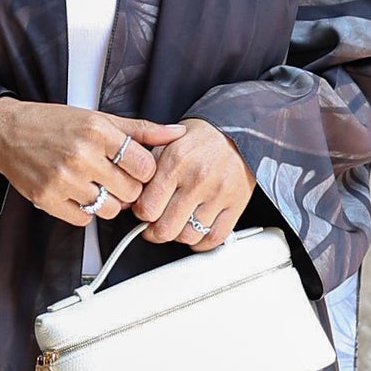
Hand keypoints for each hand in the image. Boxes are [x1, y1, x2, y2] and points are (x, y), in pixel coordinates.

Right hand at [0, 98, 183, 230]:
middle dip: (128, 188)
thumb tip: (177, 133)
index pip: (145, 166)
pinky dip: (86, 212)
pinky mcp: (48, 199)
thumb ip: (141, 129)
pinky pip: (84, 220)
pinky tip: (78, 193)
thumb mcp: (99, 118)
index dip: (144, 171)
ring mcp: (63, 180)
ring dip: (109, 202)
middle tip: (115, 177)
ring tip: (96, 185)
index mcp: (97, 131)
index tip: (134, 167)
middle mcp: (81, 155)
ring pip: (110, 210)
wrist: (7, 133)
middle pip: (131, 192)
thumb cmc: (54, 124)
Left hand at [128, 118, 255, 250]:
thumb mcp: (166, 143)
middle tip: (154, 226)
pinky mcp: (237, 204)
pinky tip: (196, 232)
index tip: (144, 212)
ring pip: (189, 236)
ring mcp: (219, 194)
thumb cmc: (200, 138)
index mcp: (176, 162)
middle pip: (166, 228)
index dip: (141, 215)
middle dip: (155, 232)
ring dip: (178, 236)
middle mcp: (198, 179)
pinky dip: (202, 242)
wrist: (237, 129)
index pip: (147, 208)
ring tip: (176, 225)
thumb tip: (133, 200)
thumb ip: (148, 171)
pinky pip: (215, 238)